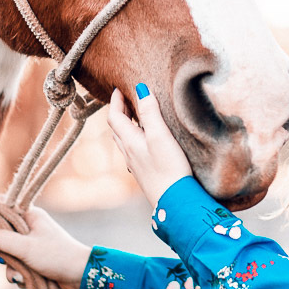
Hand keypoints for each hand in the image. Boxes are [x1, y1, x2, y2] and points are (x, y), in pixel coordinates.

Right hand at [0, 207, 91, 288]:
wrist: (81, 276)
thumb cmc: (56, 256)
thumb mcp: (25, 248)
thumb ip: (1, 240)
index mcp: (29, 214)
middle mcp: (29, 226)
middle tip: (4, 258)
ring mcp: (31, 242)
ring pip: (5, 252)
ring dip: (9, 266)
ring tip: (20, 274)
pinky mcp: (33, 258)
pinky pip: (14, 264)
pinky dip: (17, 273)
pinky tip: (26, 281)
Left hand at [107, 85, 192, 206]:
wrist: (174, 201)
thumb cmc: (168, 168)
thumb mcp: (160, 135)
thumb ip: (150, 112)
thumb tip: (140, 89)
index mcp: (129, 141)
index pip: (114, 116)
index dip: (115, 100)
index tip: (119, 87)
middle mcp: (128, 152)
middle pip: (117, 127)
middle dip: (120, 109)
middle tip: (128, 96)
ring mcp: (135, 163)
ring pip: (124, 139)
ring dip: (127, 123)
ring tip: (137, 113)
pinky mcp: (144, 171)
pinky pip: (133, 149)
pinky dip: (135, 136)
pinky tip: (147, 139)